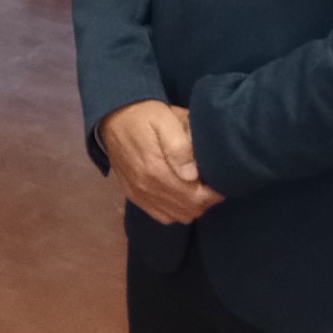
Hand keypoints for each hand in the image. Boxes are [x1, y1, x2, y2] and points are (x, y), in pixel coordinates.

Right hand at [97, 100, 223, 224]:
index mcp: (156, 169)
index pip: (196, 197)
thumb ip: (179, 147)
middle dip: (205, 200)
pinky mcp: (134, 196)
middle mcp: (146, 187)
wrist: (112, 116)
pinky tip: (180, 195)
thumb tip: (192, 175)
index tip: (220, 181)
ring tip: (197, 188)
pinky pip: (161, 216)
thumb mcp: (166, 120)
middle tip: (211, 183)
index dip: (213, 194)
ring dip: (192, 206)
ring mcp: (139, 194)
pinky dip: (175, 211)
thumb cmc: (145, 115)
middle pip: (189, 210)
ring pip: (177, 216)